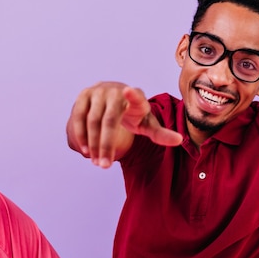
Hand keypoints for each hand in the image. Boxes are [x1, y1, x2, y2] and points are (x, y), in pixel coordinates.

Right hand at [67, 82, 182, 167]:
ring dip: (93, 144)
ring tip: (97, 162)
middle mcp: (115, 90)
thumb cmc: (132, 114)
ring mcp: (98, 91)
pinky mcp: (84, 95)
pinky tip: (86, 151)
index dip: (132, 95)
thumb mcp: (146, 124)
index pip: (135, 96)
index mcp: (136, 97)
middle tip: (105, 166)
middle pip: (109, 121)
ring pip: (92, 121)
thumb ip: (160, 133)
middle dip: (106, 145)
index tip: (129, 91)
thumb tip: (179, 141)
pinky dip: (81, 135)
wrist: (111, 97)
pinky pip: (78, 118)